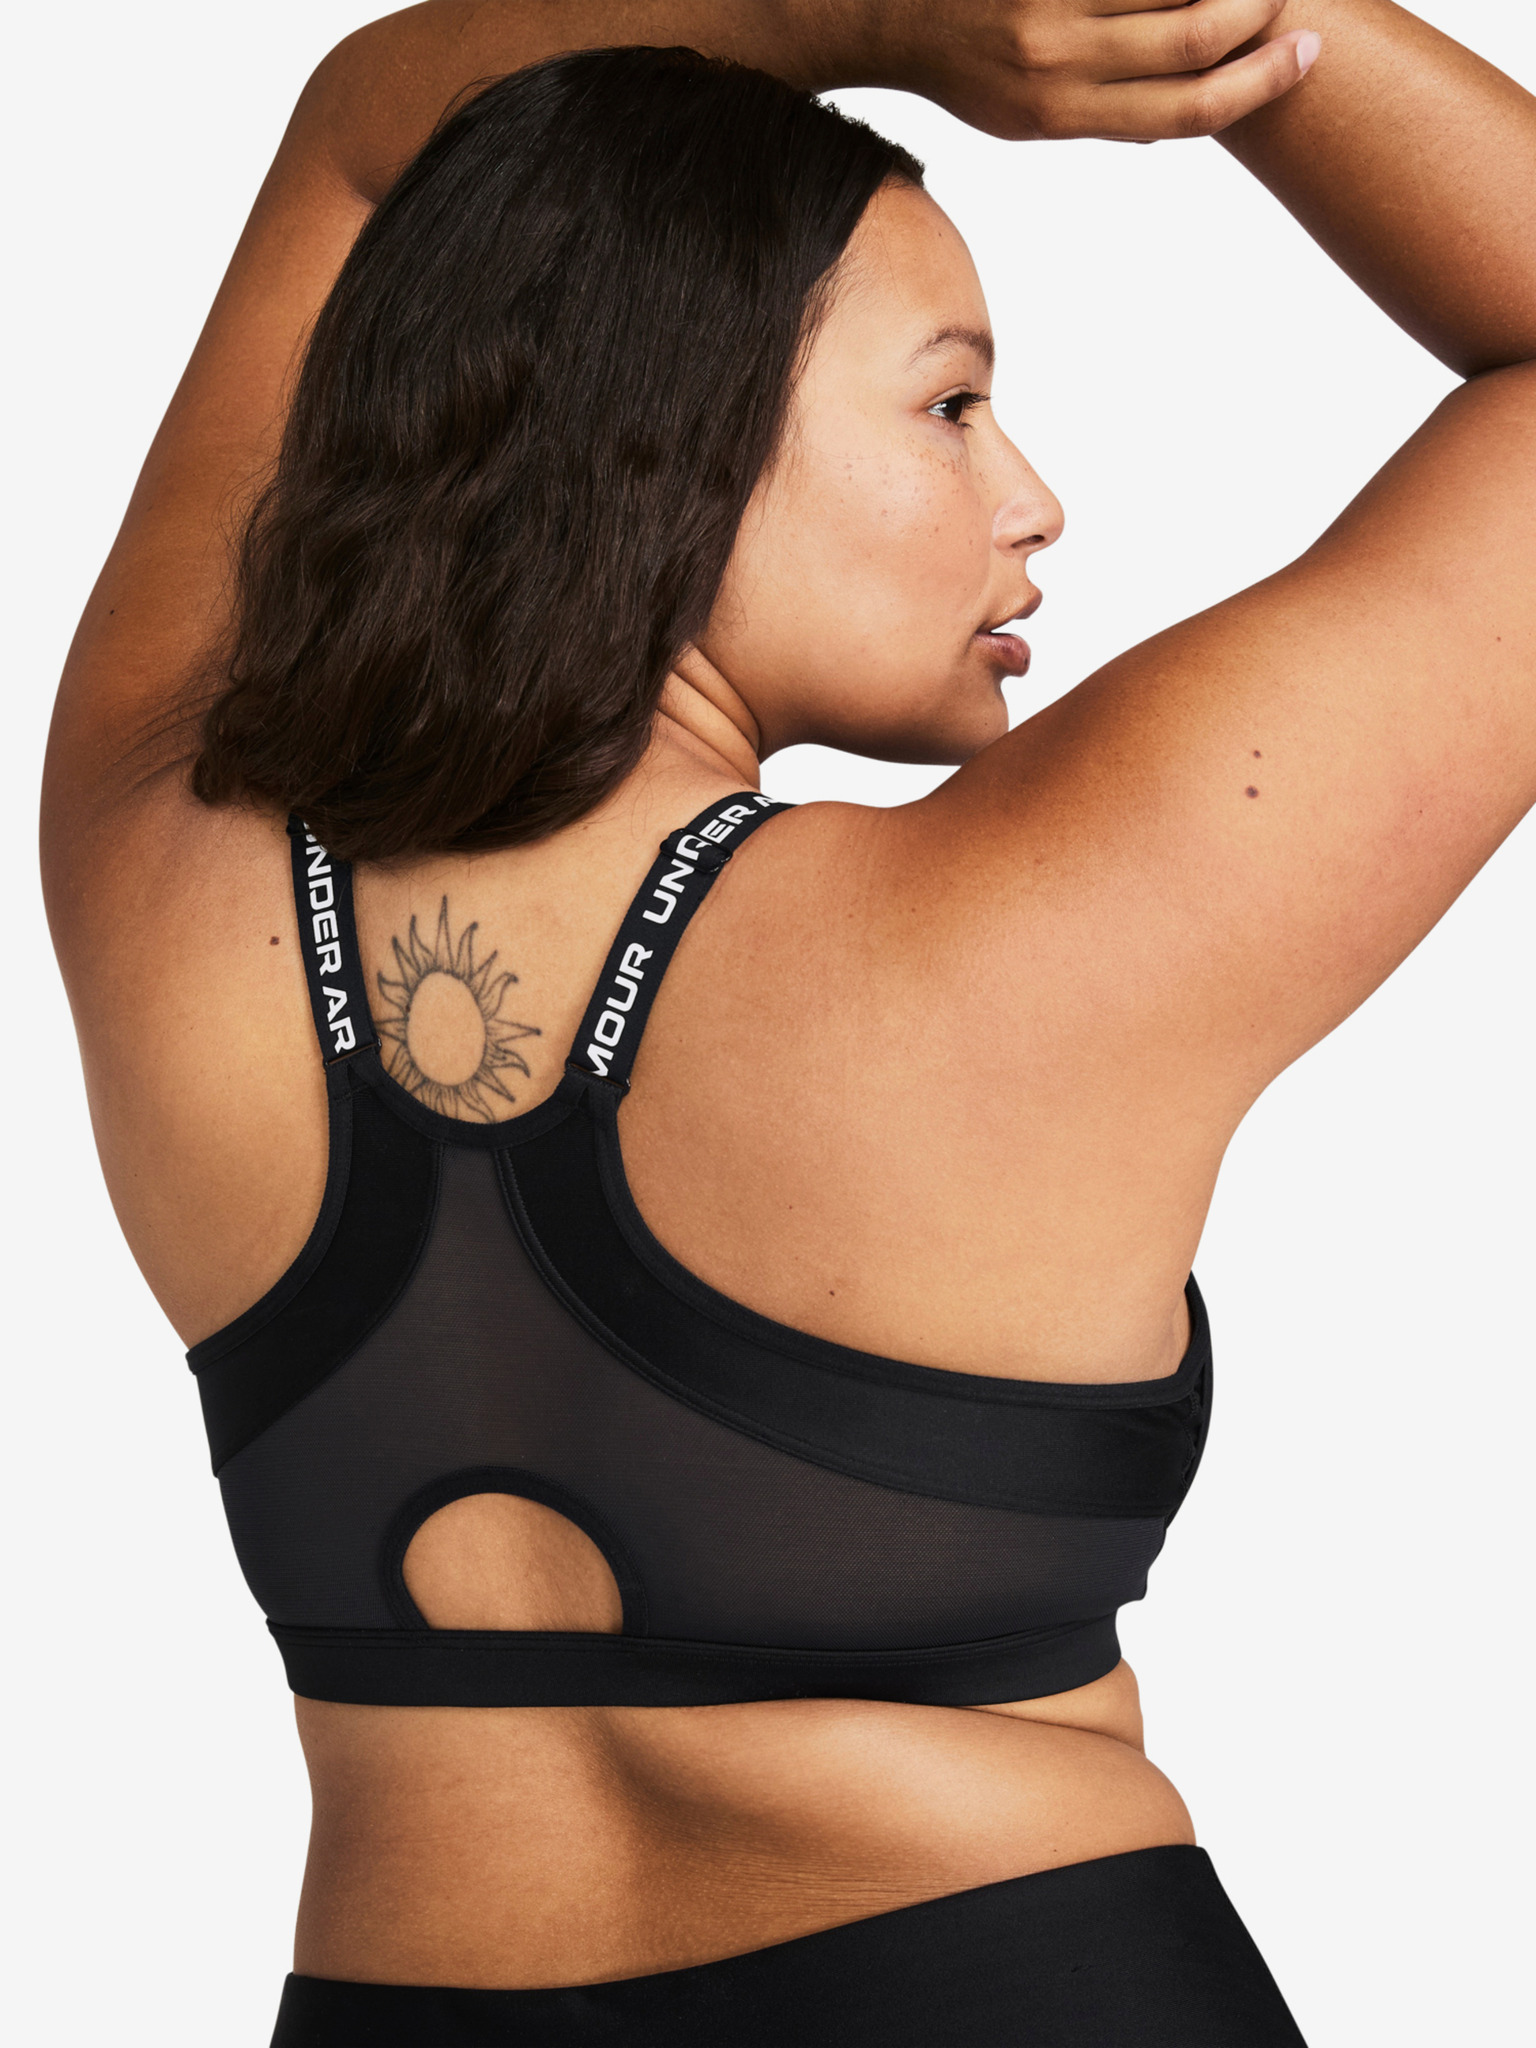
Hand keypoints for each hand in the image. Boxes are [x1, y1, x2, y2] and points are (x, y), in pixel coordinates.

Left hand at [862, 0, 1318, 140]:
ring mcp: (1049, 0)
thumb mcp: (1032, 119)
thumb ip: (1109, 116)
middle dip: (1258, 8)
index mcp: (1062, 113)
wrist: (894, 16)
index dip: (1258, 82)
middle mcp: (1057, 59)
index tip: (1305, 52)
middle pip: (1195, 33)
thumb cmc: (974, 69)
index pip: (1185, 111)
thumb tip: (1192, 119)